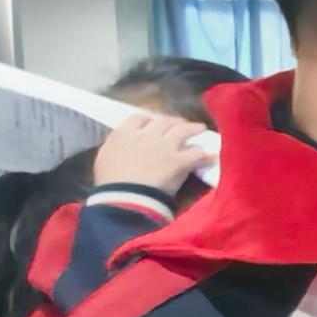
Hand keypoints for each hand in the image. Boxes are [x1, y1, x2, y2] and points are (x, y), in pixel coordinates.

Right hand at [90, 112, 210, 193]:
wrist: (125, 198)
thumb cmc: (110, 183)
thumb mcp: (104, 158)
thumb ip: (117, 146)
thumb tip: (123, 143)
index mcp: (124, 134)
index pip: (138, 118)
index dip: (148, 119)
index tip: (153, 122)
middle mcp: (146, 135)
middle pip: (163, 121)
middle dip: (173, 121)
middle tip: (179, 124)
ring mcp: (165, 147)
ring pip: (183, 130)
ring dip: (193, 128)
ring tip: (200, 128)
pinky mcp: (179, 161)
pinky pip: (197, 154)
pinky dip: (206, 155)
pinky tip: (212, 155)